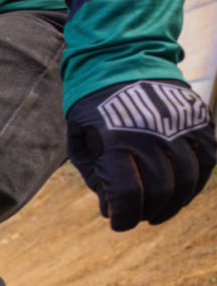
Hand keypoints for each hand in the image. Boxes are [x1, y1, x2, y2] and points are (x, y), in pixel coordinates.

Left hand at [66, 80, 214, 230]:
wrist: (122, 60)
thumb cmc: (94, 109)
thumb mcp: (81, 142)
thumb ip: (97, 178)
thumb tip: (113, 211)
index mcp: (116, 141)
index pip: (127, 194)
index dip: (123, 218)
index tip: (118, 224)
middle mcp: (151, 134)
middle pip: (159, 191)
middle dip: (148, 213)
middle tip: (140, 218)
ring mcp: (180, 127)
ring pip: (187, 180)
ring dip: (174, 203)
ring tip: (159, 211)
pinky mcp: (199, 121)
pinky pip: (207, 162)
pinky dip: (196, 183)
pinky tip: (181, 192)